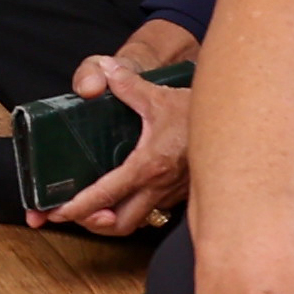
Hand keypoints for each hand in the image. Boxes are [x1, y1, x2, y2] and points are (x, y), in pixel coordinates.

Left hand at [45, 56, 194, 234]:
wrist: (236, 125)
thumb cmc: (197, 112)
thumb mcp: (159, 96)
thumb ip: (127, 84)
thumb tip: (104, 69)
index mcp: (149, 166)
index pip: (106, 195)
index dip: (78, 208)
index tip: (58, 213)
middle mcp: (160, 187)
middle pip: (121, 224)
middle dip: (94, 224)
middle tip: (73, 214)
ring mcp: (172, 194)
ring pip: (139, 222)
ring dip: (114, 220)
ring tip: (95, 210)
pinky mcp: (181, 195)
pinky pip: (155, 212)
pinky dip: (135, 210)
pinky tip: (124, 199)